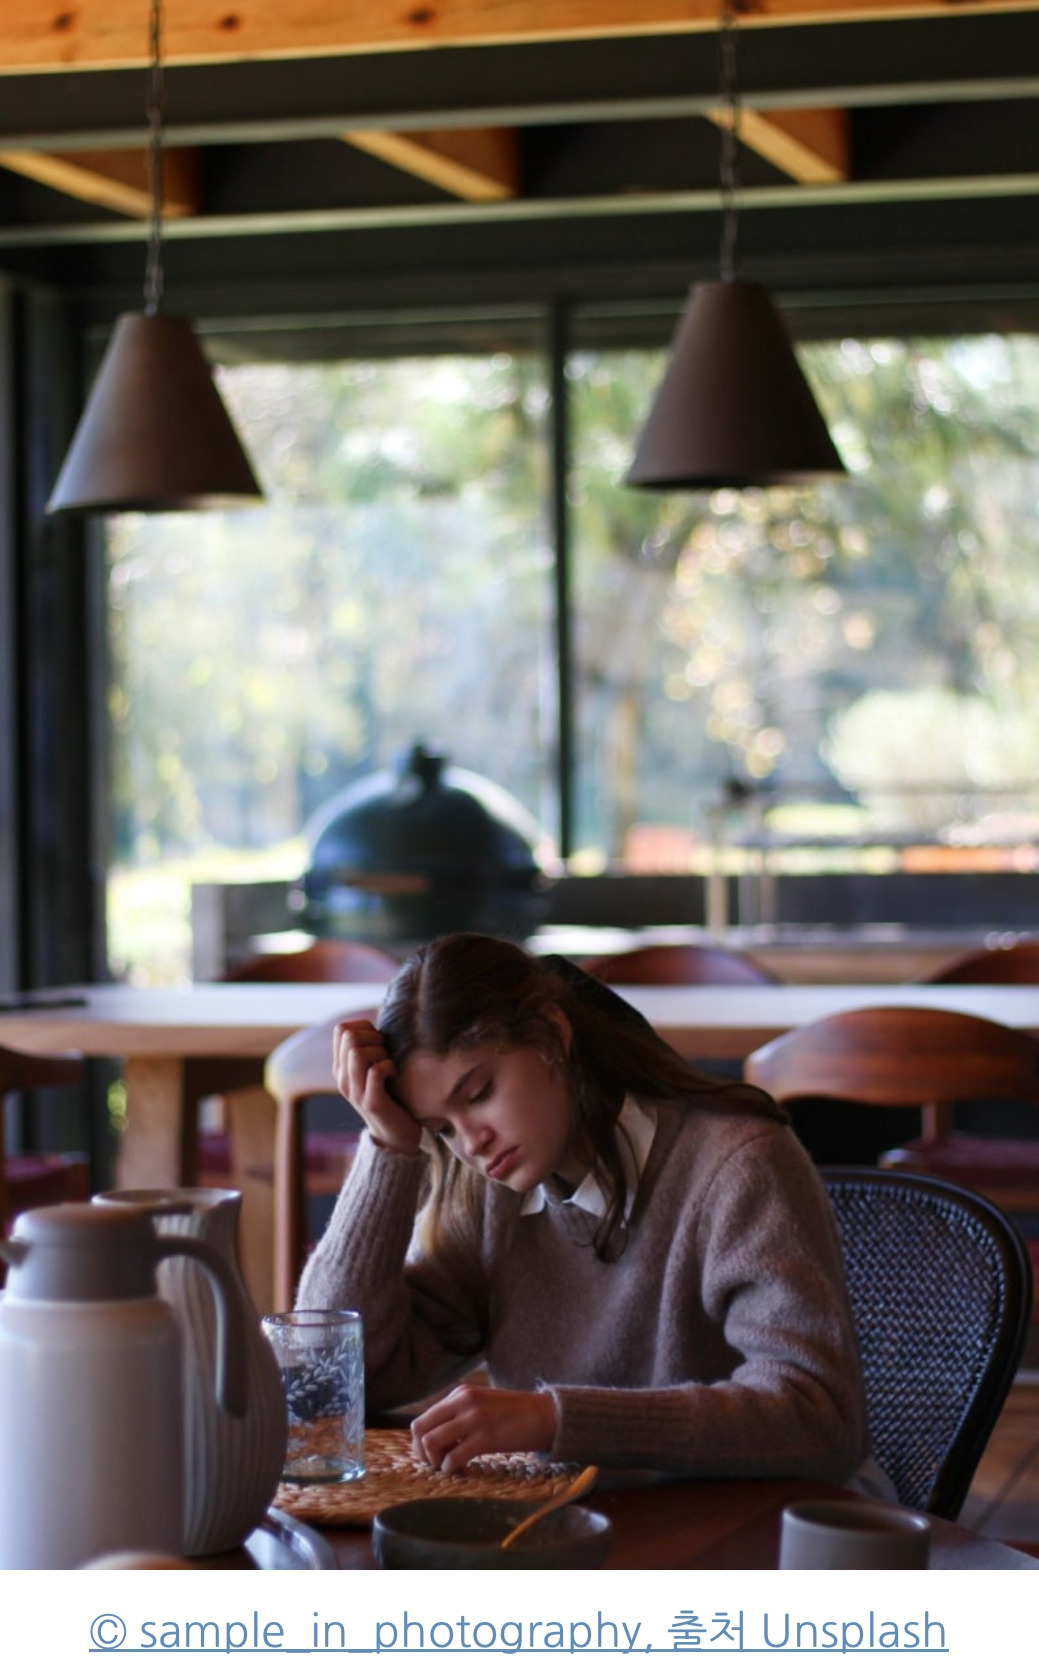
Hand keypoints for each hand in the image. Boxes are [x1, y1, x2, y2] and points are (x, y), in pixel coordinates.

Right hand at [332, 1018, 420, 1154]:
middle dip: (373, 1037)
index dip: (364, 1026)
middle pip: (348, 1036)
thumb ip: (369, 1049)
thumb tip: (378, 1021)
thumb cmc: (390, 1096)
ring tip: (389, 1064)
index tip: (379, 1041)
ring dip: (381, 1052)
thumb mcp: (372, 1071)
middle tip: (386, 1052)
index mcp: (341, 1068)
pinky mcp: (372, 1103)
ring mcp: (355, 1092)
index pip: (340, 1029)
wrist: (395, 1137)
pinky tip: (395, 1074)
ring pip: (357, 1052)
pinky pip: (375, 1071)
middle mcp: (343, 1079)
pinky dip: (389, 1067)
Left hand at [410, 1383, 557, 1472]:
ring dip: (435, 1461)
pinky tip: (461, 1470)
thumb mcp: (481, 1405)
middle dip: (421, 1453)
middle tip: (436, 1464)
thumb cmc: (514, 1414)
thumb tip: (436, 1439)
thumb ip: (459, 1415)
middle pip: (420, 1429)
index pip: (422, 1419)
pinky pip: (453, 1457)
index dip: (419, 1443)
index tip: (432, 1455)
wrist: (546, 1415)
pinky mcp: (486, 1437)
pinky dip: (451, 1469)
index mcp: (460, 1393)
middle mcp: (462, 1401)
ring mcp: (473, 1418)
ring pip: (431, 1443)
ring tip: (449, 1466)